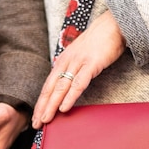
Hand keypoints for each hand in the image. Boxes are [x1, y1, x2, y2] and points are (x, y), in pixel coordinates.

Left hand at [31, 10, 125, 127]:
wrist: (113, 25)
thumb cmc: (99, 42)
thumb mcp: (80, 56)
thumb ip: (73, 69)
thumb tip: (68, 85)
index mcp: (63, 61)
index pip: (48, 85)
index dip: (41, 102)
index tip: (36, 116)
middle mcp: (66, 62)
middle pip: (50, 88)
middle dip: (41, 107)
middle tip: (35, 123)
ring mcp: (78, 63)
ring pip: (60, 87)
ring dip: (51, 105)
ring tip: (45, 119)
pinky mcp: (91, 64)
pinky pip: (78, 84)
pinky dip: (70, 96)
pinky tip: (64, 107)